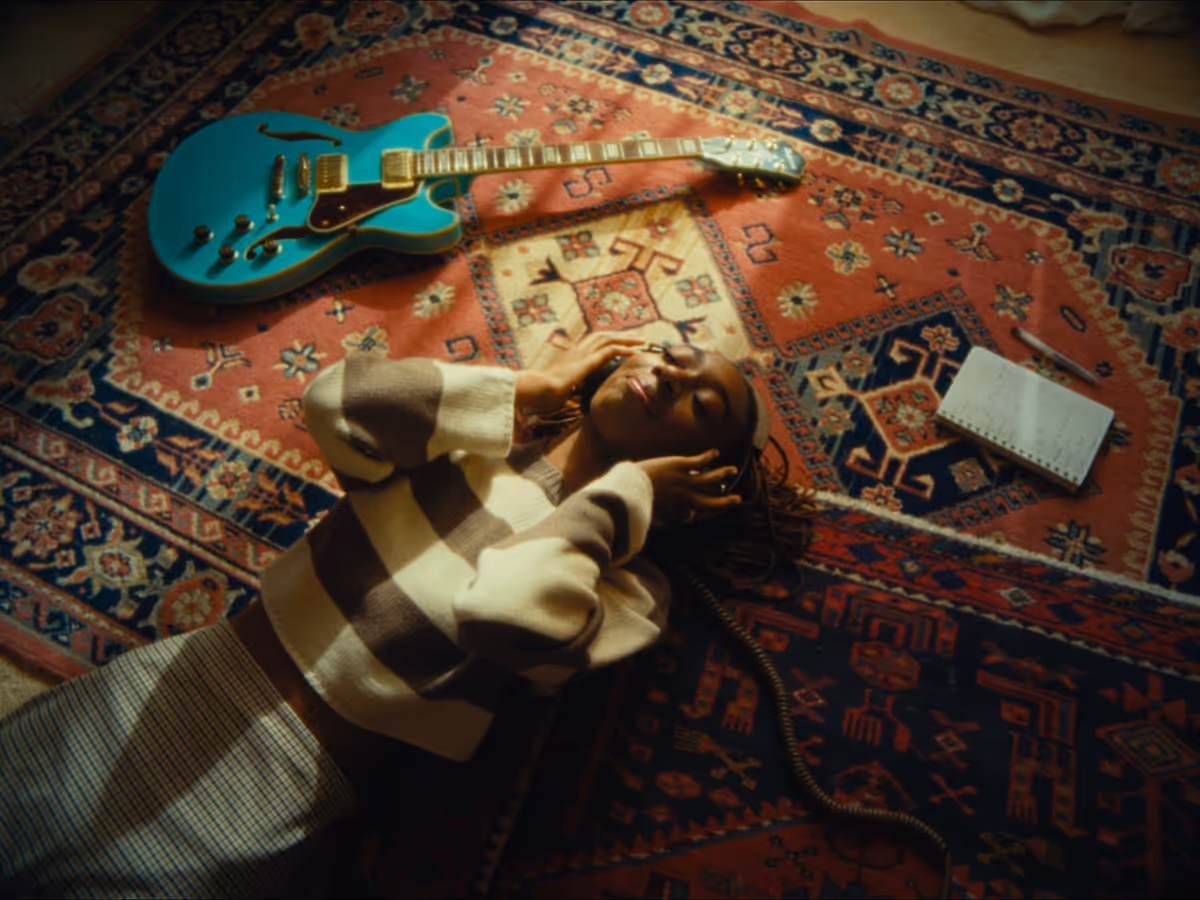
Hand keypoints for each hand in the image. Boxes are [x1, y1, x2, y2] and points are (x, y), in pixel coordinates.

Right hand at [515, 332, 644, 413]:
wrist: (537, 389)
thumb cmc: (542, 393)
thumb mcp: (558, 390)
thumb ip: (567, 389)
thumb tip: (569, 396)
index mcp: (569, 355)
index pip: (590, 342)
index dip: (605, 340)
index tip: (618, 342)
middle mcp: (576, 350)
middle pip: (602, 336)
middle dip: (620, 335)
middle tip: (636, 337)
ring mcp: (582, 353)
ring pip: (609, 339)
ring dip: (627, 339)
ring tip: (642, 341)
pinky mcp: (588, 360)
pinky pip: (612, 350)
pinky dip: (625, 349)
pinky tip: (637, 351)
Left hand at [637, 448, 740, 527]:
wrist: (633, 484)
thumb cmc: (639, 500)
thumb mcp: (650, 514)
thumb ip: (658, 521)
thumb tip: (663, 527)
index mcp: (680, 509)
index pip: (697, 513)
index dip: (703, 512)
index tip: (705, 511)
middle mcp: (687, 496)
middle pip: (712, 500)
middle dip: (726, 500)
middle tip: (738, 499)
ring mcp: (686, 480)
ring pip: (711, 477)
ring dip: (723, 473)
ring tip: (733, 469)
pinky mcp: (682, 465)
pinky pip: (700, 460)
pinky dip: (709, 456)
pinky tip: (715, 452)